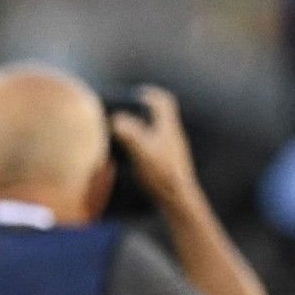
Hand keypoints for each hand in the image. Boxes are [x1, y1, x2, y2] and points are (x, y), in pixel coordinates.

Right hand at [109, 84, 202, 207]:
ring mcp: (171, 152)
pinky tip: (129, 159)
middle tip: (124, 114)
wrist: (179, 200)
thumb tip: (116, 119)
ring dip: (141, 131)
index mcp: (168, 128)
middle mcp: (172, 137)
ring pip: (156, 133)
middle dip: (142, 112)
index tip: (135, 94)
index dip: (149, 94)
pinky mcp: (168, 166)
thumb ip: (130, 133)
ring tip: (121, 135)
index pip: (163, 102)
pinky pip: (155, 150)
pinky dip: (142, 148)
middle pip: (159, 117)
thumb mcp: (143, 151)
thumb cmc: (163, 174)